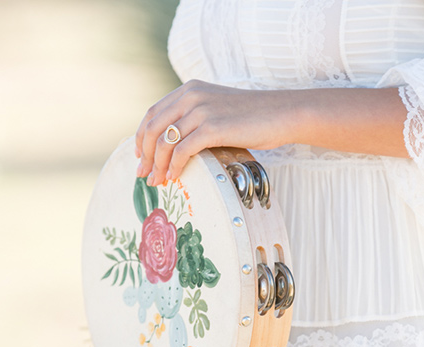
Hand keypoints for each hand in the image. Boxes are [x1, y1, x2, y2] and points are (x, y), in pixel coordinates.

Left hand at [135, 80, 295, 185]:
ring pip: (165, 142)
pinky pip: (182, 150)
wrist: (282, 113)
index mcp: (189, 89)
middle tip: (143, 175)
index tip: (141, 157)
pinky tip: (175, 177)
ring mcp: (201, 110)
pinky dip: (175, 166)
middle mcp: (191, 96)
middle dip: (145, 155)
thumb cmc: (253, 116)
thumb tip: (175, 143)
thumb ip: (196, 117)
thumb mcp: (217, 109)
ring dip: (158, 165)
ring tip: (158, 181)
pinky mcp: (212, 127)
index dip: (142, 137)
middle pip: (153, 128)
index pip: (152, 113)